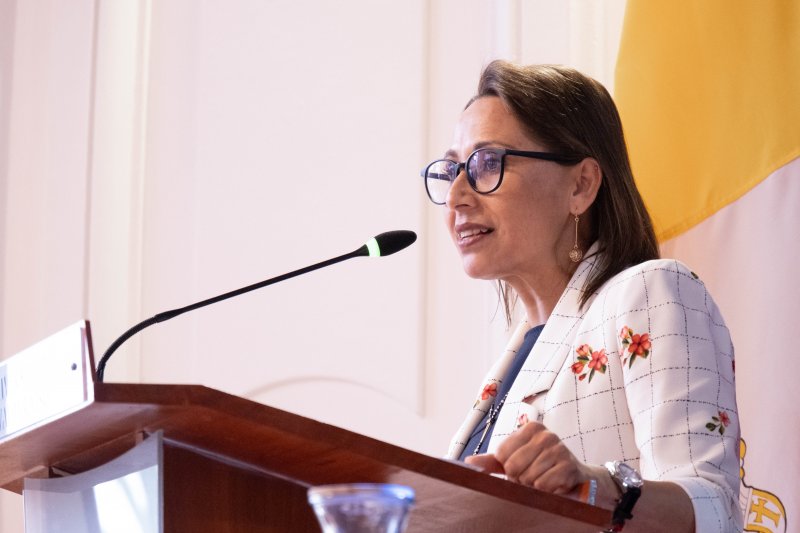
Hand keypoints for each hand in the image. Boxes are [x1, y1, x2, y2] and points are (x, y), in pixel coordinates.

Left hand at [465, 420, 593, 496]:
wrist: (574, 475)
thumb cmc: (540, 465)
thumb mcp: (516, 458)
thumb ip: (492, 461)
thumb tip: (468, 462)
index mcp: (530, 428)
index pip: (502, 454)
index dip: (508, 467)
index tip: (520, 466)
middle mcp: (545, 435)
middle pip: (513, 466)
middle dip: (519, 477)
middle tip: (530, 475)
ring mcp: (559, 449)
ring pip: (528, 478)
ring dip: (532, 485)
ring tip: (542, 478)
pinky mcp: (568, 466)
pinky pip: (543, 485)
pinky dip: (545, 490)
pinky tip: (552, 483)